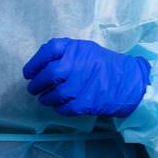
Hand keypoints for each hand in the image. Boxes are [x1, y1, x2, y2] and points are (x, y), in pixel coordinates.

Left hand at [22, 38, 150, 116]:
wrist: (129, 82)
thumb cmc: (105, 65)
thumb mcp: (86, 50)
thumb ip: (66, 53)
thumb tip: (42, 63)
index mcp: (76, 49)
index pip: (49, 50)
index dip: (35, 62)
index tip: (28, 73)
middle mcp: (77, 65)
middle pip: (48, 74)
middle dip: (36, 84)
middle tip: (33, 89)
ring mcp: (81, 85)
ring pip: (53, 95)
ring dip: (45, 98)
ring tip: (45, 99)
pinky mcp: (85, 103)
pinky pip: (64, 108)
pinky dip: (58, 108)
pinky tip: (59, 105)